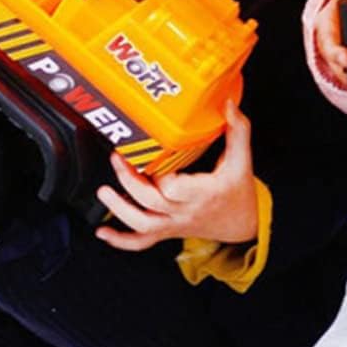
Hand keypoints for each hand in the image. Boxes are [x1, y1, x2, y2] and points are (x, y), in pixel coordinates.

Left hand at [94, 101, 258, 249]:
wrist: (243, 223)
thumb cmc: (239, 190)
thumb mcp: (243, 159)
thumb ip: (237, 129)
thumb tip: (228, 103)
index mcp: (204, 193)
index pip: (175, 188)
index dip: (162, 174)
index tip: (158, 155)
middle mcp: (186, 211)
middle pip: (152, 202)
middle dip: (130, 181)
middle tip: (118, 159)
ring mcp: (175, 223)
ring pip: (143, 225)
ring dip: (119, 209)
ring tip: (104, 192)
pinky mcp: (168, 230)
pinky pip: (142, 242)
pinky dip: (121, 240)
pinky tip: (103, 232)